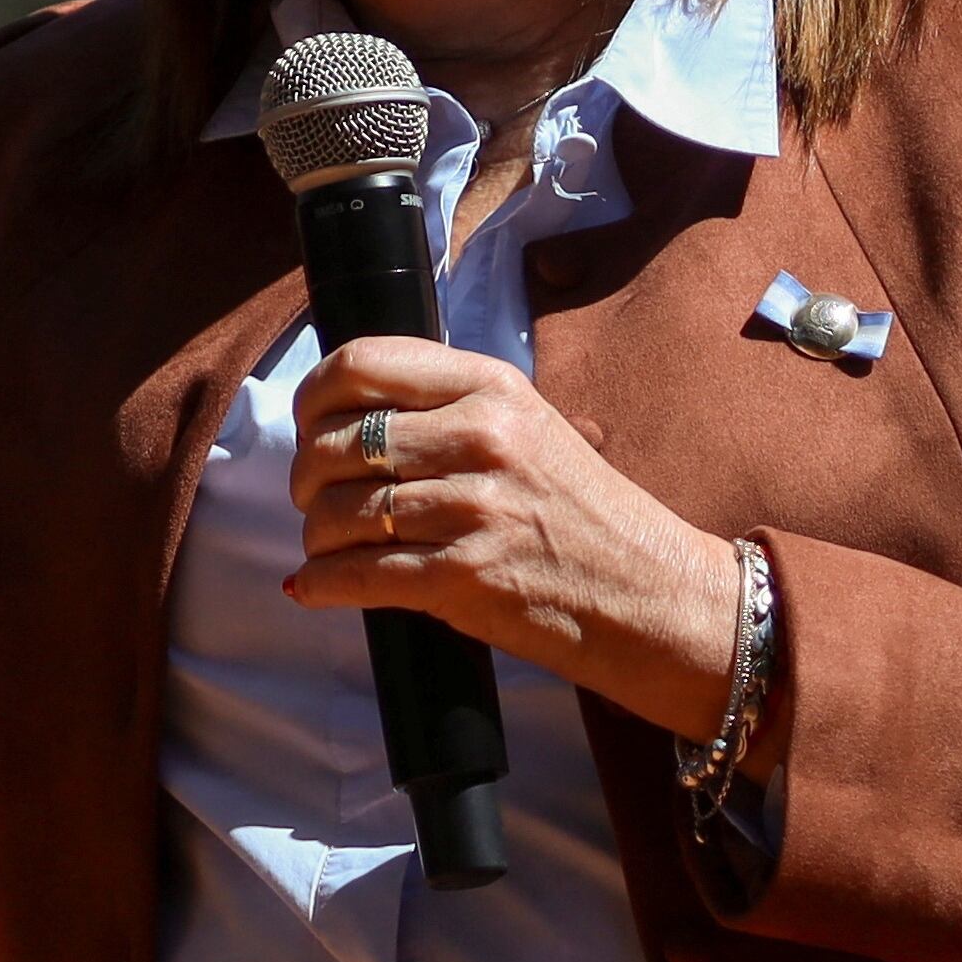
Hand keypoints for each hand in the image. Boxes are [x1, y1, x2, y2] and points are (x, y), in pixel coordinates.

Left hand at [286, 336, 761, 754]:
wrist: (653, 597)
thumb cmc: (583, 515)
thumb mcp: (528, 428)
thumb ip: (448, 409)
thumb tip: (342, 412)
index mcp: (492, 387)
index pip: (363, 364)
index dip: (314, 397)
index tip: (308, 424)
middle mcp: (482, 438)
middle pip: (337, 442)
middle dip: (307, 476)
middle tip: (315, 497)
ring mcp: (474, 508)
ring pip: (339, 511)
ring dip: (318, 536)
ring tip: (329, 545)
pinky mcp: (465, 577)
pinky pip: (357, 575)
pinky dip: (324, 584)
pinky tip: (316, 586)